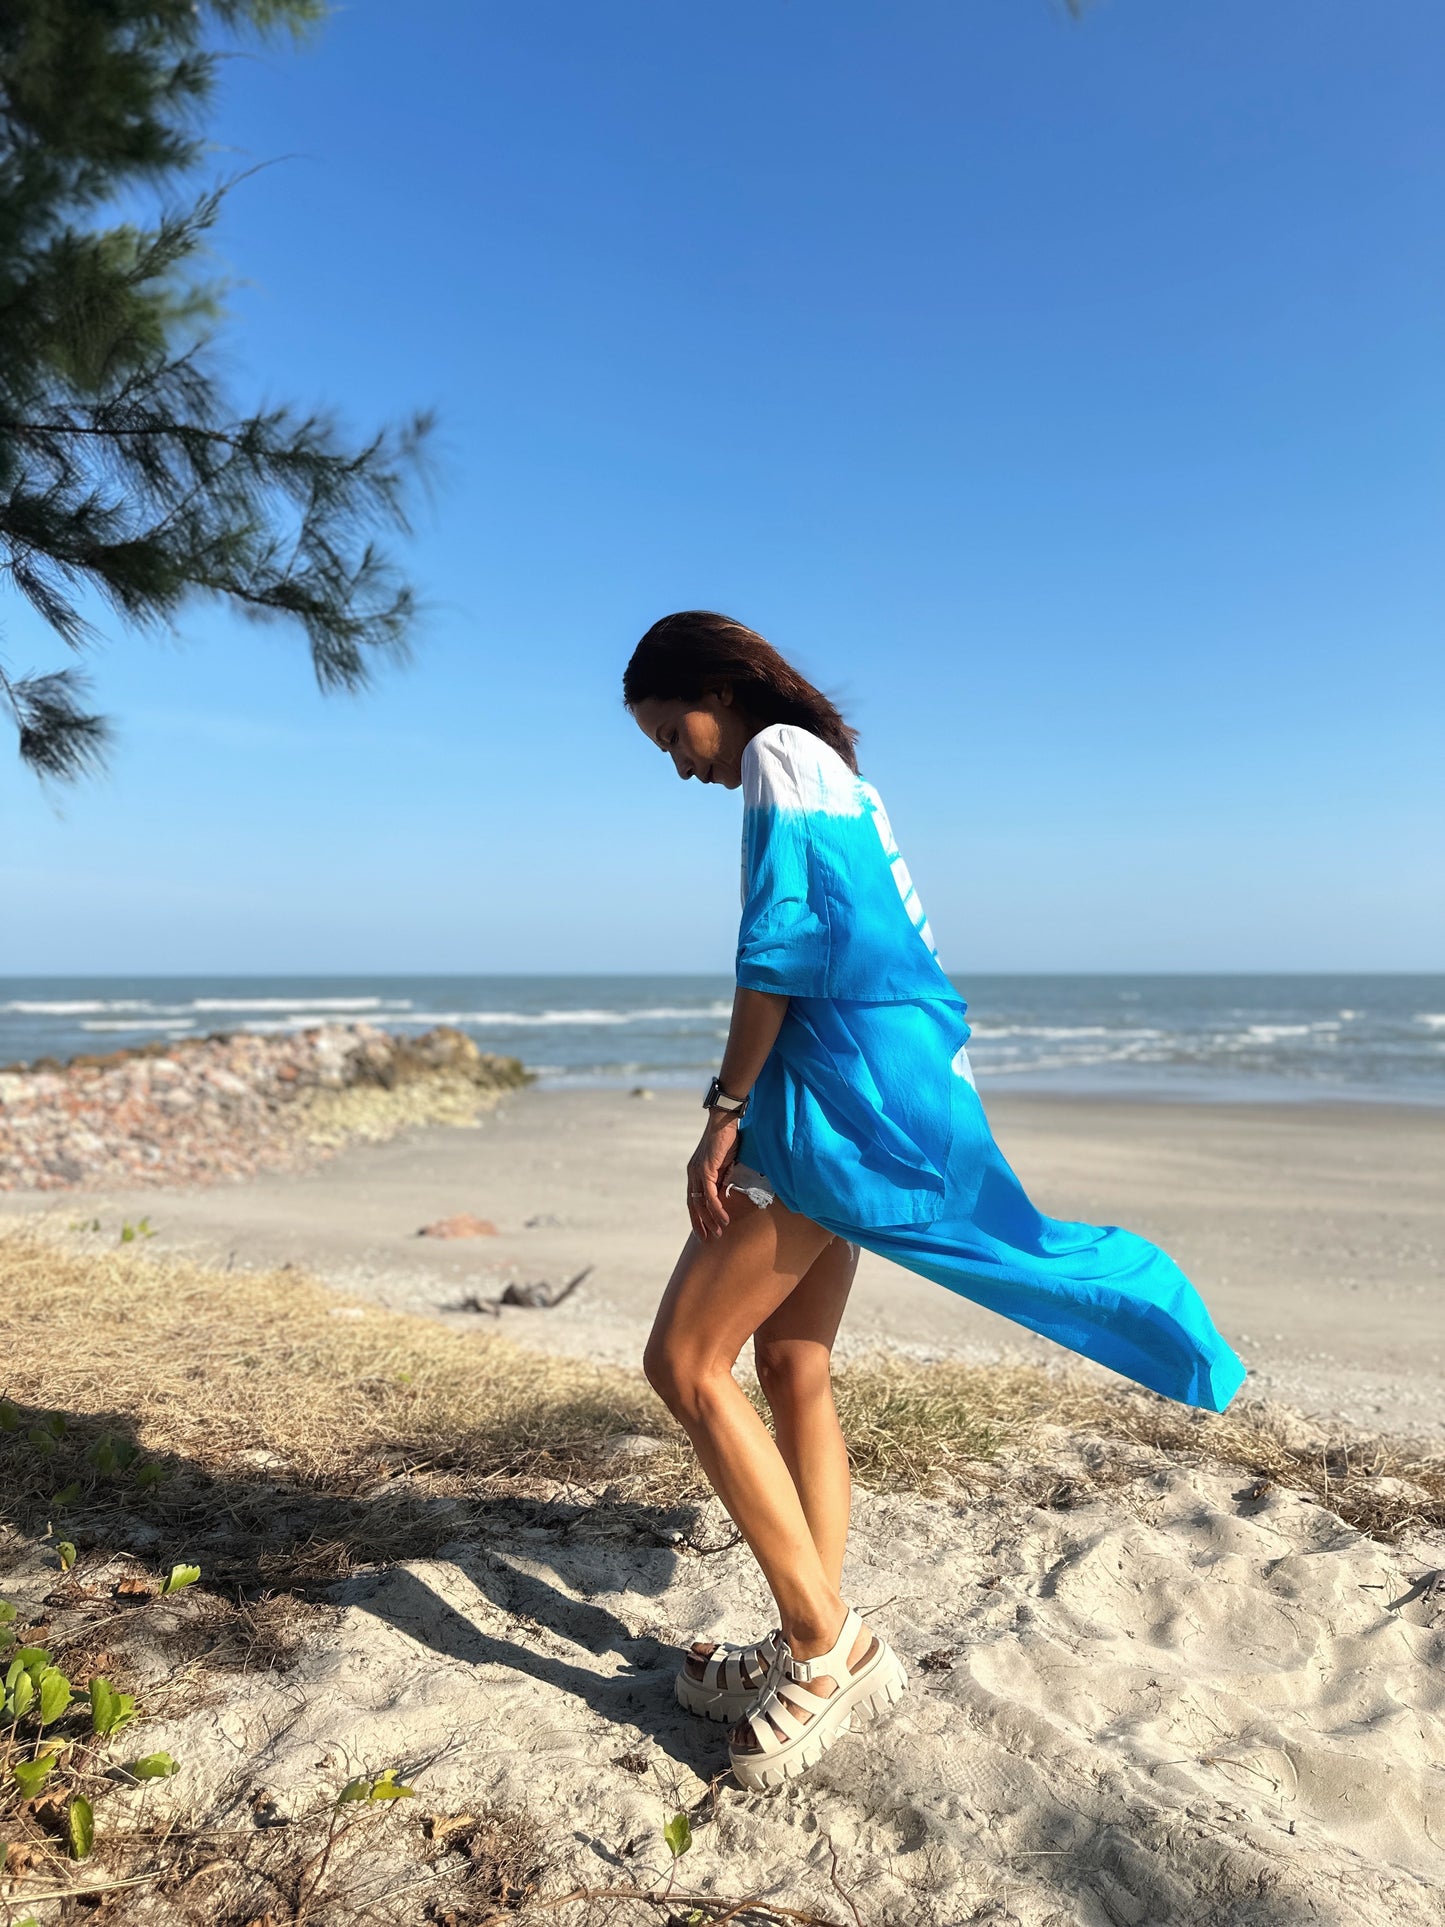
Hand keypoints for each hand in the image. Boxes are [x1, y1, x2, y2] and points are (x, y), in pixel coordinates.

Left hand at [687, 1110, 739, 1241]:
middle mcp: (692, 1174)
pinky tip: (723, 1219)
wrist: (723, 1121)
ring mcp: (697, 1172)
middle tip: (707, 1240)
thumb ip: (722, 1178)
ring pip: (701, 1203)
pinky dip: (716, 1209)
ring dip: (710, 1220)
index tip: (703, 1231)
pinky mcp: (705, 1170)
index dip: (696, 1217)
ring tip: (718, 1234)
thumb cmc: (726, 1139)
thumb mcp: (724, 1164)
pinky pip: (709, 1195)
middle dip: (700, 1224)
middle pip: (692, 1205)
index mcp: (694, 1173)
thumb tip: (726, 1193)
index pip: (692, 1200)